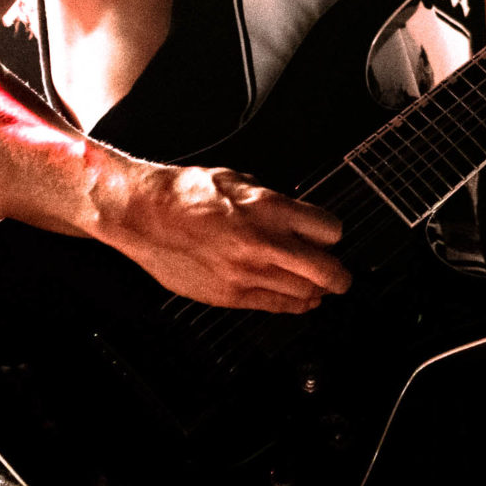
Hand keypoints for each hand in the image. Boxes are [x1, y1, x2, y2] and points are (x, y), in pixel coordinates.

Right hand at [99, 161, 352, 312]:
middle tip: (340, 276)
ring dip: (317, 292)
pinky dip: (294, 305)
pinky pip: (276, 306)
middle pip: (326, 270)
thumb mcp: (239, 180)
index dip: (333, 236)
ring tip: (318, 288)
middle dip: (339, 275)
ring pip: (305, 293)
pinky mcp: (231, 294)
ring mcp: (247, 272)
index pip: (329, 230)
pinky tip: (297, 300)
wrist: (145, 214)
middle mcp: (263, 243)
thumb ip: (272, 202)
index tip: (329, 238)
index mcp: (268, 208)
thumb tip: (294, 217)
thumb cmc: (185, 194)